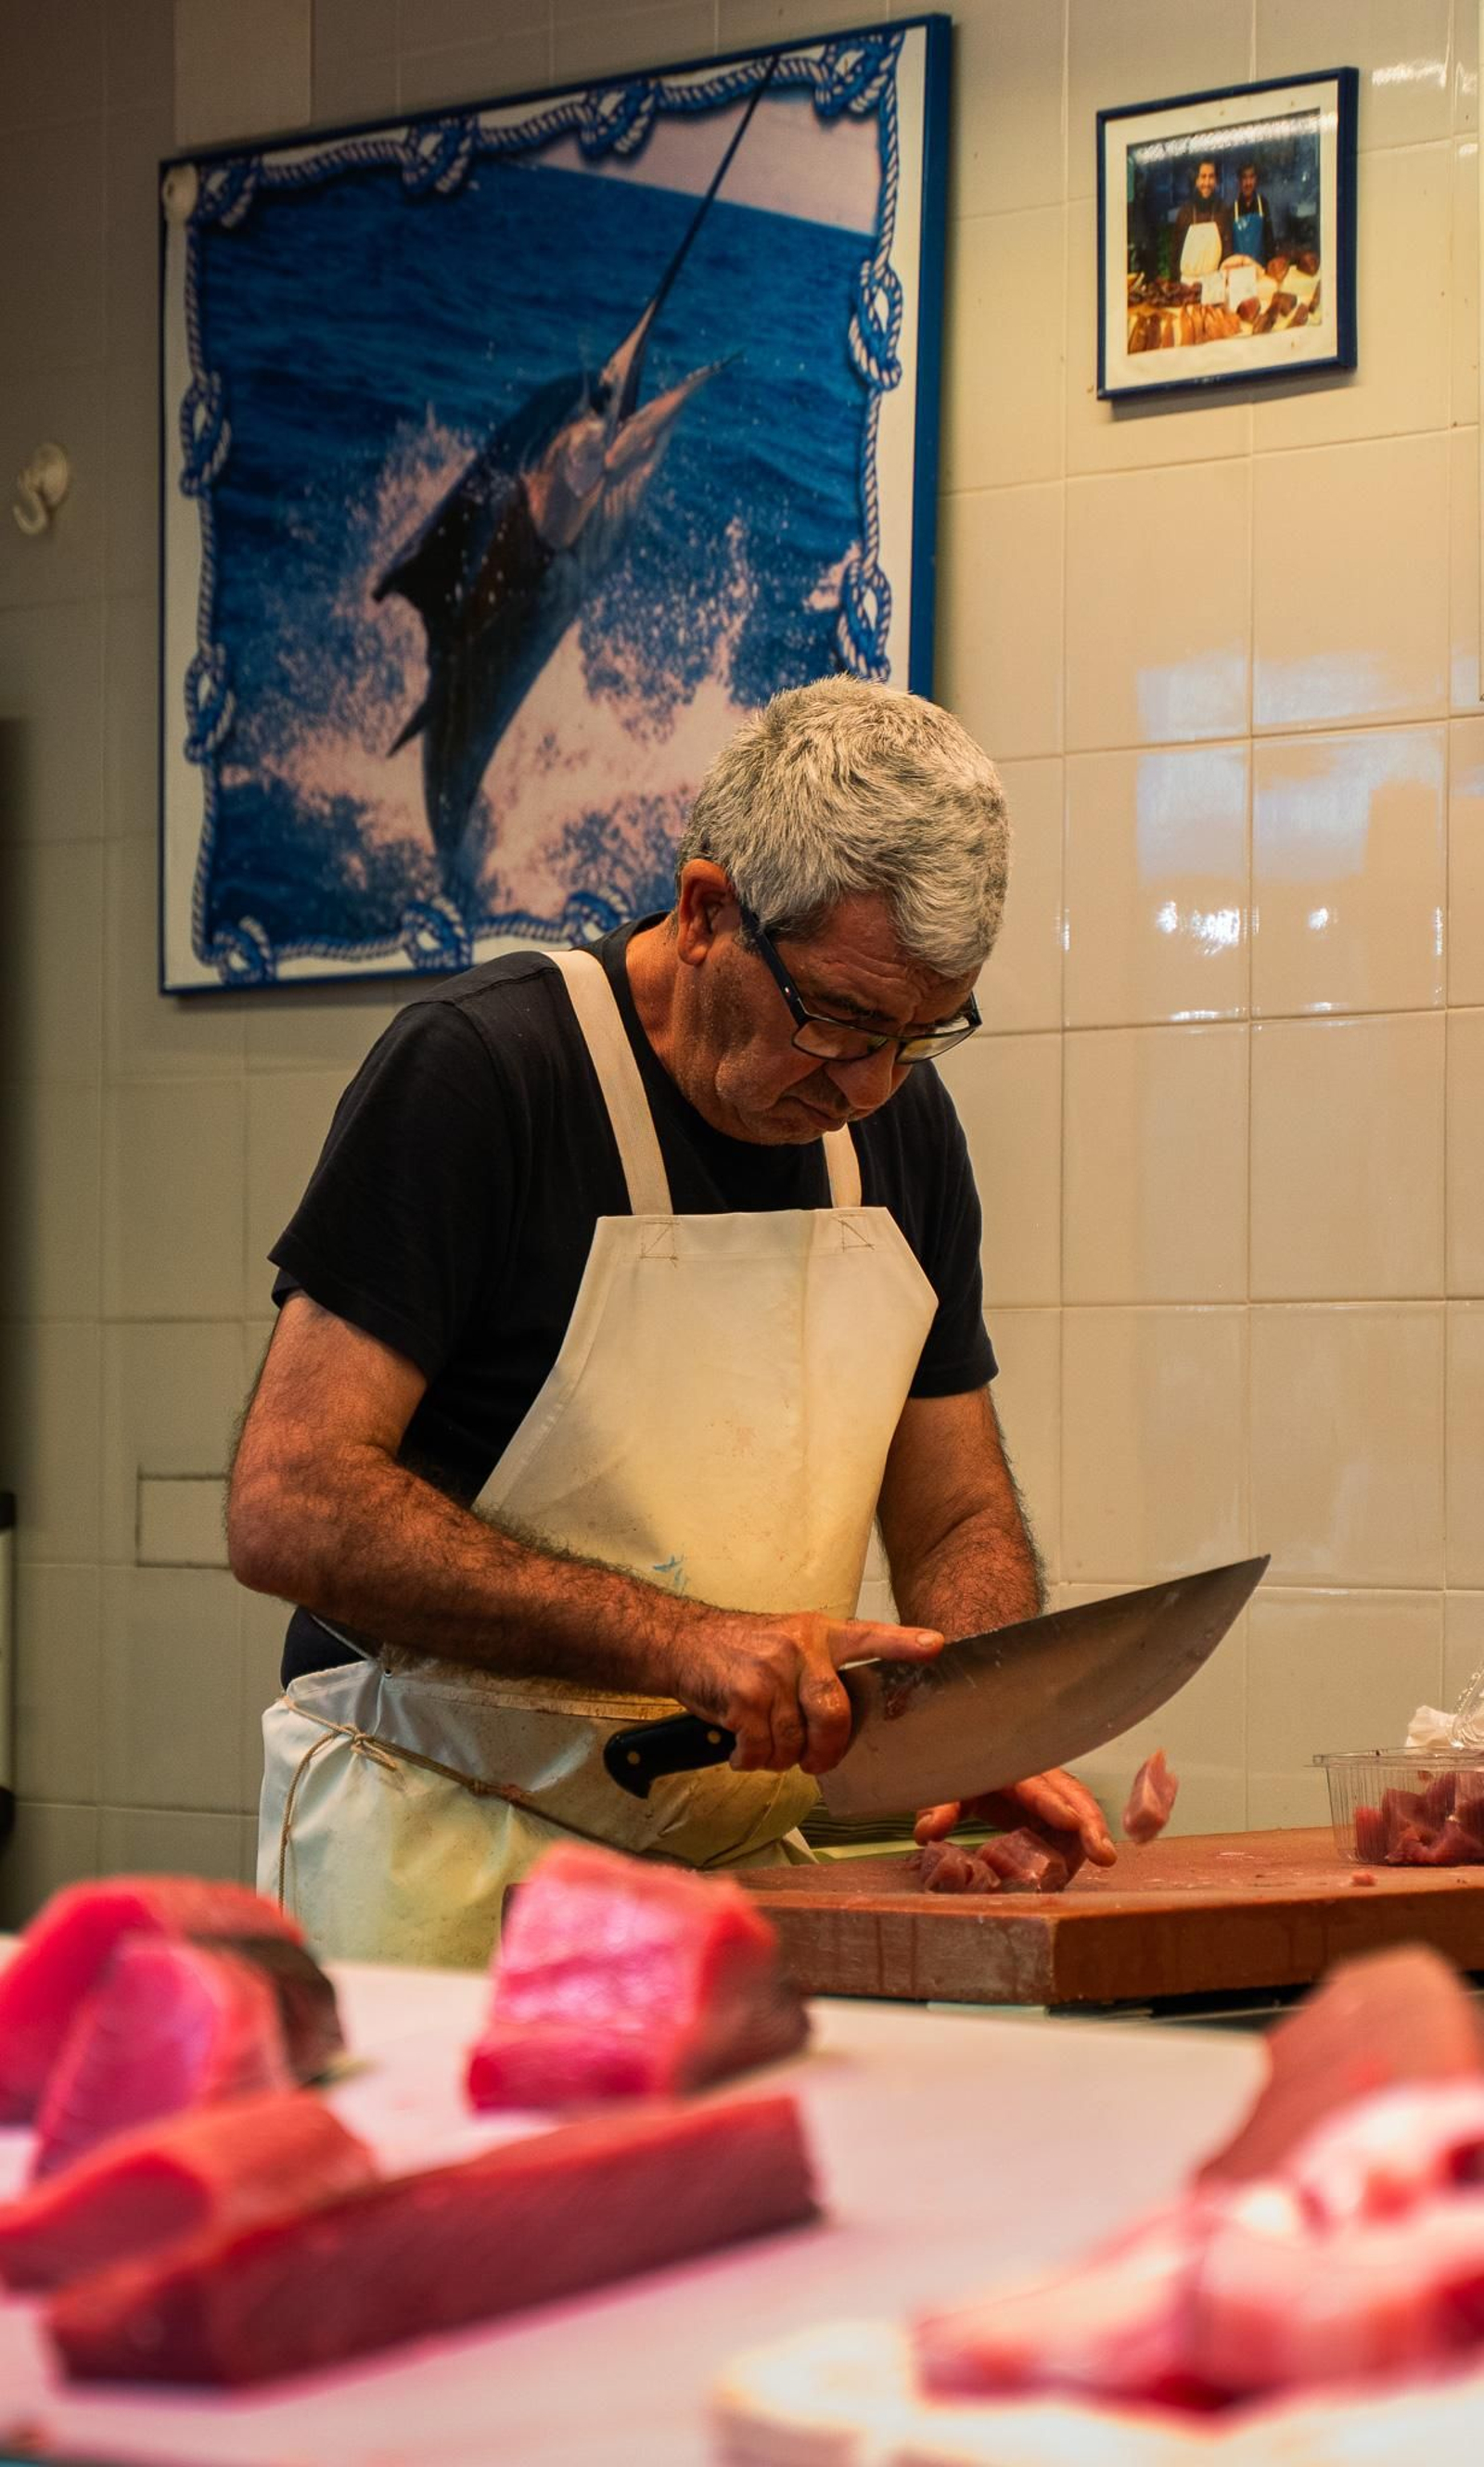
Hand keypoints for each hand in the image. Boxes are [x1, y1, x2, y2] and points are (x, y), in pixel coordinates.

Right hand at [668, 1610, 942, 1777]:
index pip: (870, 1636)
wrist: (681, 1641)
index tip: (936, 1646)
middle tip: (816, 1761)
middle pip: (835, 1712)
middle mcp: (800, 1648)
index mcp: (820, 1635)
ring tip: (764, 1746)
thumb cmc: (740, 1651)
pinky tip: (741, 1751)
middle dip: (827, 1749)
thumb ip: (820, 1671)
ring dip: (779, 1758)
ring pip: (794, 1740)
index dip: (904, 1643)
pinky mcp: (742, 1694)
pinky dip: (751, 1760)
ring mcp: (770, 1670)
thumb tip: (845, 1726)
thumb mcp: (788, 1643)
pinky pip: (760, 1748)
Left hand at [914, 1767, 1115, 1869]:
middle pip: (1071, 1793)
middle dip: (1090, 1822)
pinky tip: (1082, 1863)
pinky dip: (1077, 1844)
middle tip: (1104, 1855)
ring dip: (1088, 1836)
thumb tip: (929, 1832)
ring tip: (1100, 1860)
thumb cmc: (957, 1773)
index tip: (1072, 1822)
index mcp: (1010, 1768)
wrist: (963, 1765)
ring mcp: (1045, 1793)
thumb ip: (937, 1807)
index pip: (1036, 1785)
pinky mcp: (1048, 1811)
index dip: (1053, 1804)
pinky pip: (1067, 1826)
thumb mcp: (944, 1787)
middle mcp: (1035, 1777)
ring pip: (1077, 1809)